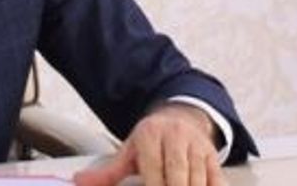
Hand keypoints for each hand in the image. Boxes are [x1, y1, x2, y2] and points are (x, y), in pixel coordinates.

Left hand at [73, 104, 223, 185]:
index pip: (153, 169)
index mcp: (151, 135)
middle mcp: (176, 138)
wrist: (180, 118)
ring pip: (198, 180)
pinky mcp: (213, 157)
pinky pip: (217, 180)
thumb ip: (107, 173)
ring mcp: (197, 147)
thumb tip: (79, 181)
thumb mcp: (128, 152)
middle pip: (177, 176)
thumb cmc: (151, 142)